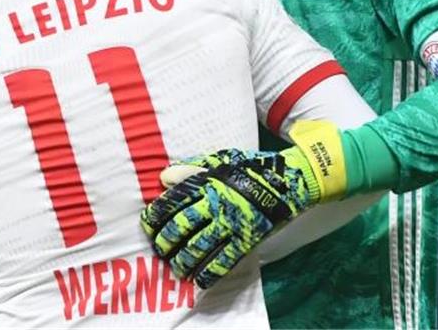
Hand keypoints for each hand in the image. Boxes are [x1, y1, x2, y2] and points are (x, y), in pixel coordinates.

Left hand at [139, 120, 346, 288]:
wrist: (290, 180)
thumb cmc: (252, 167)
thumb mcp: (221, 159)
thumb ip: (192, 167)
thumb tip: (164, 177)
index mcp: (207, 182)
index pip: (172, 201)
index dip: (155, 216)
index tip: (148, 224)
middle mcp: (216, 204)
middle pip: (181, 227)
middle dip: (165, 242)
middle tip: (160, 248)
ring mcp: (231, 223)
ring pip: (198, 248)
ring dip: (182, 261)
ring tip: (176, 267)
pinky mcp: (247, 240)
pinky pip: (223, 261)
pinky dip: (208, 273)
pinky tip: (198, 280)